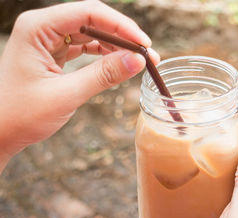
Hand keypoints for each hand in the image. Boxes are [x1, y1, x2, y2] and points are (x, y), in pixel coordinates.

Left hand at [0, 0, 158, 161]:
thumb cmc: (20, 114)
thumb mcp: (66, 94)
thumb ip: (103, 75)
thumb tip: (137, 61)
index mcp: (37, 28)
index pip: (88, 13)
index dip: (121, 26)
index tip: (144, 44)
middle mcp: (42, 28)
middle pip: (92, 20)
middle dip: (122, 36)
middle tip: (147, 54)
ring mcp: (48, 40)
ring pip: (92, 33)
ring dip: (116, 46)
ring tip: (138, 60)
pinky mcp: (54, 53)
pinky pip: (85, 47)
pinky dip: (104, 54)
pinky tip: (119, 63)